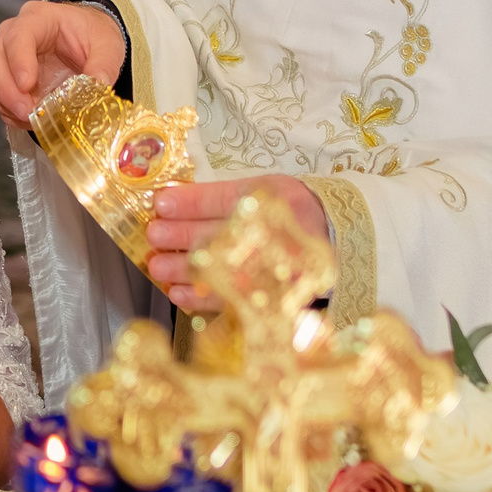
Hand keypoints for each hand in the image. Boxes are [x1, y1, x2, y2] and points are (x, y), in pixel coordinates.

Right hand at [0, 0, 124, 129]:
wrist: (87, 39)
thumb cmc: (92, 34)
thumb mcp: (108, 44)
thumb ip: (104, 63)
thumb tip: (98, 85)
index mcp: (38, 19)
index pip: (19, 35)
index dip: (19, 60)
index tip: (27, 84)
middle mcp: (14, 34)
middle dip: (6, 89)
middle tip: (26, 111)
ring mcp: (7, 56)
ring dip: (6, 104)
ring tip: (31, 120)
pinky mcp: (8, 79)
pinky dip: (9, 112)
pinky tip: (30, 121)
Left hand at [144, 176, 328, 311]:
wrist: (337, 240)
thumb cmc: (288, 212)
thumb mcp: (264, 190)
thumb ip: (222, 197)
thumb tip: (170, 203)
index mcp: (275, 199)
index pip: (227, 199)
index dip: (192, 202)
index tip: (161, 204)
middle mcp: (280, 233)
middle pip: (225, 235)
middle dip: (184, 236)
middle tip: (154, 235)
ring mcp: (279, 268)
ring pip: (226, 270)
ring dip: (187, 269)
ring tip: (158, 265)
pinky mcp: (275, 296)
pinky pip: (234, 300)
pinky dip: (202, 298)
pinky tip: (179, 293)